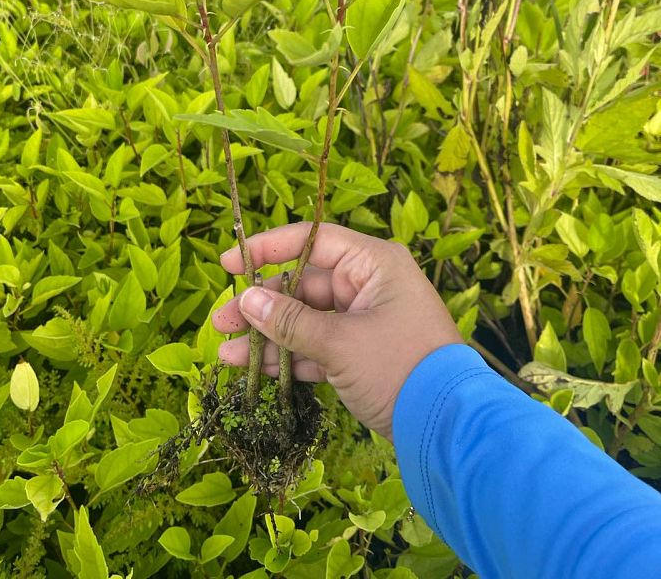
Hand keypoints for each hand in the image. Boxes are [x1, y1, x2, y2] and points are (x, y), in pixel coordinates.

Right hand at [213, 222, 462, 440]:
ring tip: (226, 354)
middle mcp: (369, 285)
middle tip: (220, 322)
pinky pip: (316, 347)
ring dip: (269, 336)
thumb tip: (247, 301)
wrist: (449, 428)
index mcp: (373, 264)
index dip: (269, 249)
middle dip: (261, 305)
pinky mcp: (361, 354)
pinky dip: (289, 357)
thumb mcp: (341, 344)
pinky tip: (253, 369)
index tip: (230, 262)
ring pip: (306, 319)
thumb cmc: (399, 368)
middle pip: (304, 284)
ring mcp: (365, 321)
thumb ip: (291, 322)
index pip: (313, 241)